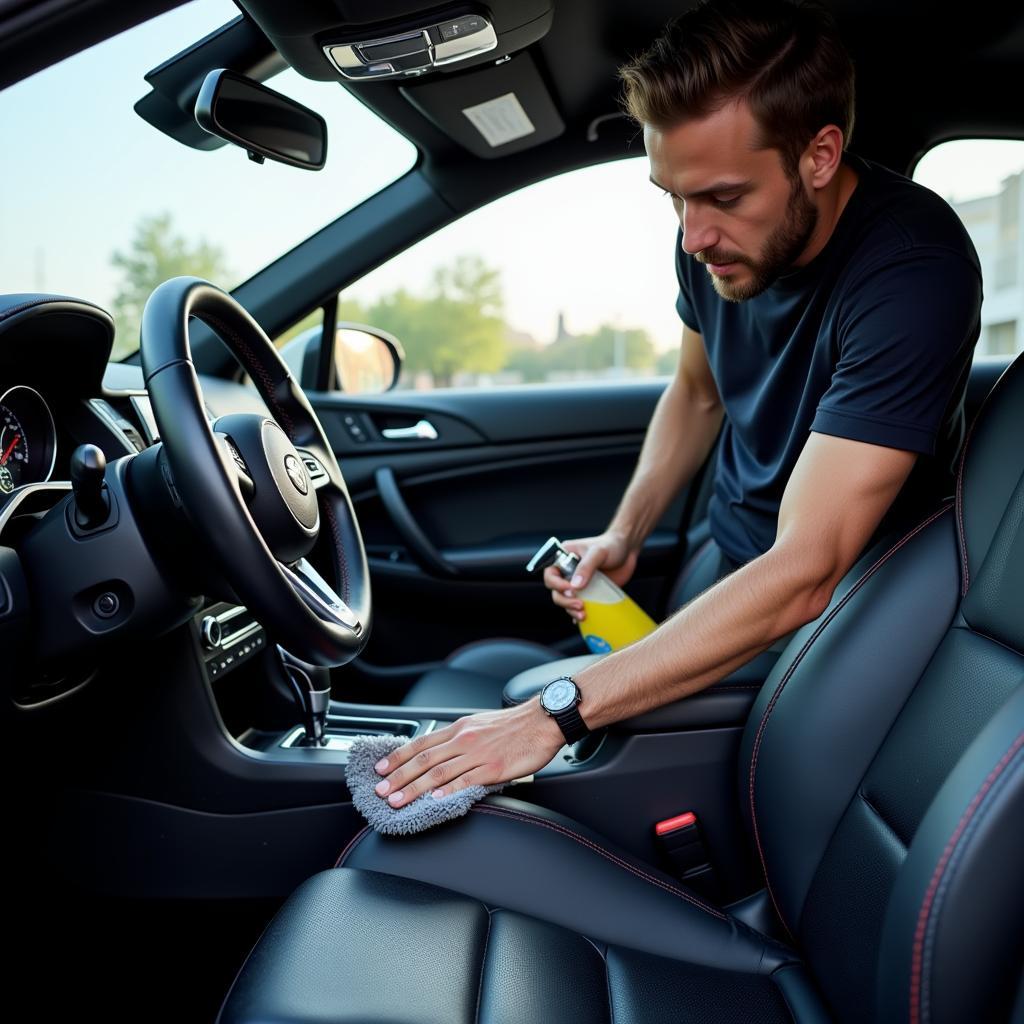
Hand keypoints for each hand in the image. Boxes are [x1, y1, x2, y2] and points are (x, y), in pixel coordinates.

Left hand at [371, 700, 564, 807]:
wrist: (543, 721)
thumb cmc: (515, 725)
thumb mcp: (480, 724)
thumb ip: (461, 738)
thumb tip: (443, 752)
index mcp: (459, 728)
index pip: (421, 742)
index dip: (398, 756)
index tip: (380, 768)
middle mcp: (464, 739)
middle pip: (424, 759)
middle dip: (398, 776)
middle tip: (380, 790)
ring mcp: (478, 754)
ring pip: (439, 772)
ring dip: (414, 788)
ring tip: (397, 800)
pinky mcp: (493, 769)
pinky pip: (466, 780)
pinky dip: (448, 791)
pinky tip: (434, 800)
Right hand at [543, 531, 638, 622]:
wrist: (627, 550)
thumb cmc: (610, 545)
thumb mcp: (598, 552)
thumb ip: (586, 567)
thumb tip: (575, 586)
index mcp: (564, 557)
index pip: (550, 574)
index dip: (556, 584)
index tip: (571, 589)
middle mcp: (567, 571)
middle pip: (556, 591)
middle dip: (565, 600)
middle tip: (579, 604)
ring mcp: (577, 583)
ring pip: (565, 600)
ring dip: (571, 609)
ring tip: (583, 614)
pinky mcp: (588, 592)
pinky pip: (578, 605)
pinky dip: (578, 613)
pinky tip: (585, 617)